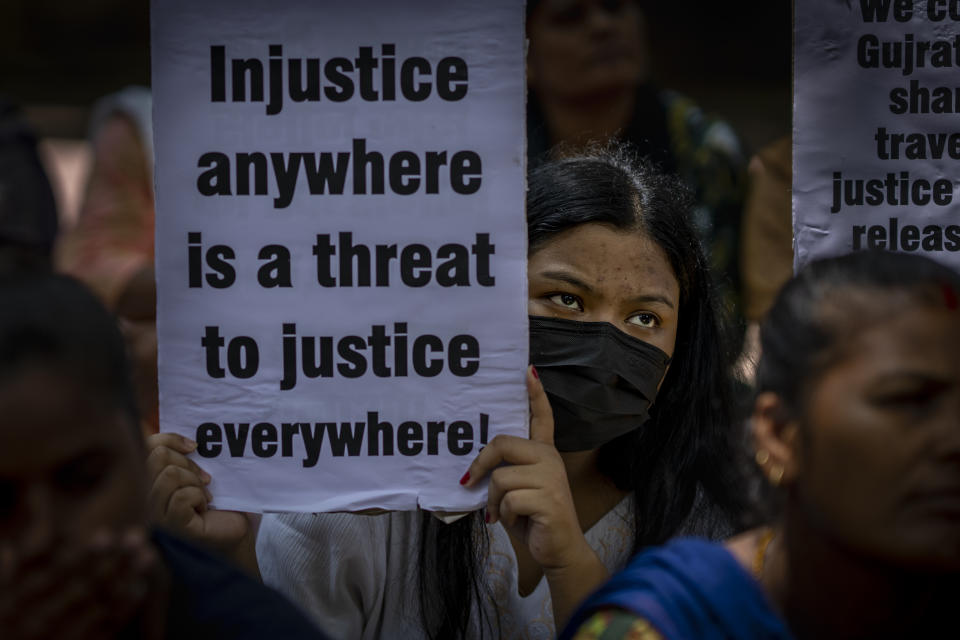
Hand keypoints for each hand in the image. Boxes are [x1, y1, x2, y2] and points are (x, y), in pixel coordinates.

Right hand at [0, 528, 164, 639]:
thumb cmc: (4, 629)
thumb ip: (4, 578)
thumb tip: (11, 549)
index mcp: (17, 608)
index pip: (55, 577)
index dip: (83, 555)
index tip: (107, 533)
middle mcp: (40, 624)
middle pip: (84, 587)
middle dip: (114, 560)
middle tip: (138, 535)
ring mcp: (62, 639)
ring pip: (100, 606)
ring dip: (127, 578)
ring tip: (148, 554)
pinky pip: (106, 629)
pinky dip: (125, 608)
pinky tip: (140, 587)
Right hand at [146, 433, 248, 549]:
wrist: (233, 527)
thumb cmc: (214, 498)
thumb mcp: (195, 470)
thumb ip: (179, 455)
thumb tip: (187, 443)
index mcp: (145, 480)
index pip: (145, 446)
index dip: (169, 439)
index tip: (193, 446)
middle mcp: (142, 498)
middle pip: (158, 457)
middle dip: (188, 463)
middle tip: (203, 478)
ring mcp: (154, 516)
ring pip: (169, 475)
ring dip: (195, 482)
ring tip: (203, 495)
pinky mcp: (171, 527)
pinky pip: (182, 497)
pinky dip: (199, 497)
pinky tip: (203, 509)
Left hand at [461, 366, 591, 570]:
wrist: (558, 550)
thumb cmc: (532, 518)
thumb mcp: (515, 490)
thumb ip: (503, 472)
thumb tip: (470, 471)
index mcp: (543, 453)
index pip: (541, 417)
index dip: (535, 394)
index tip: (528, 371)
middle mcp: (550, 458)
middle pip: (502, 444)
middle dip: (480, 465)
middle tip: (469, 482)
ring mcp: (551, 476)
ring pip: (500, 477)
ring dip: (494, 501)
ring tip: (505, 512)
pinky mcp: (549, 497)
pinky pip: (508, 499)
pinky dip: (504, 515)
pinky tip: (519, 521)